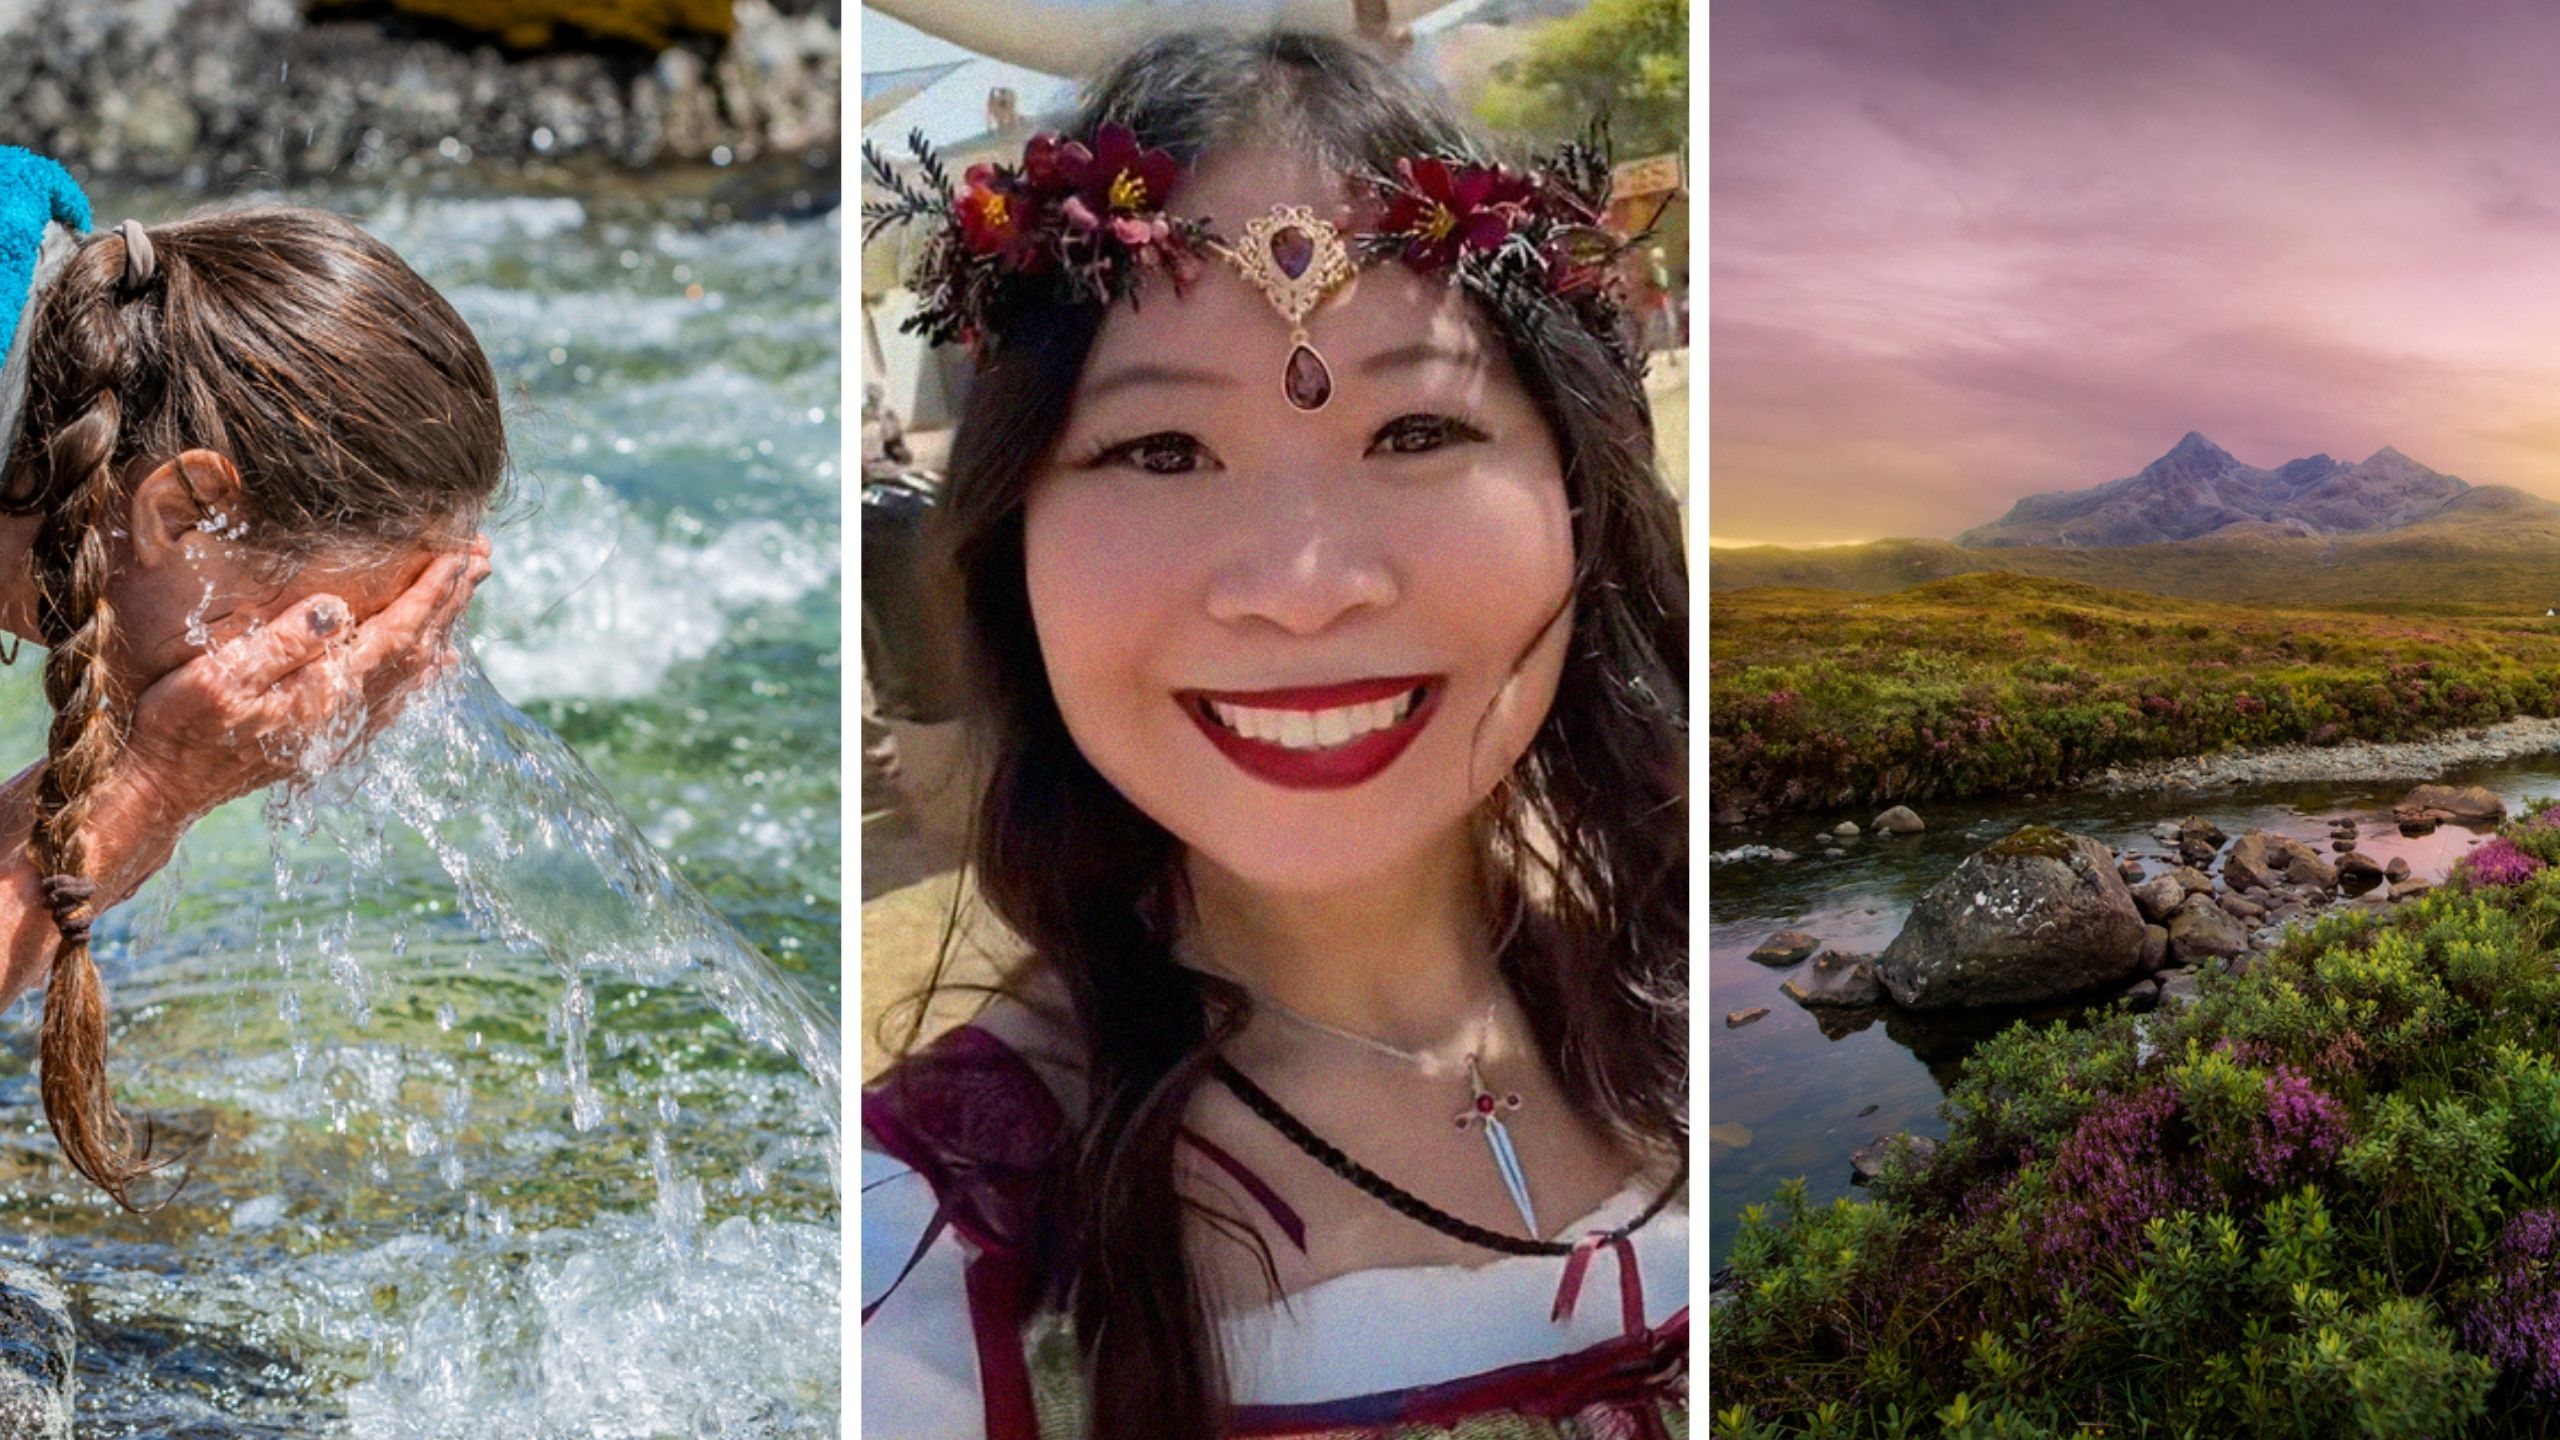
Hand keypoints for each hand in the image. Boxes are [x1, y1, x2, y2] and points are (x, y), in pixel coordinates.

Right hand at [115, 536, 492, 830]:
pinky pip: (399, 695)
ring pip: (416, 668)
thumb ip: (281, 644)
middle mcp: (352, 709)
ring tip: (468, 588)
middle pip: (422, 644)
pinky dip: (425, 668)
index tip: (462, 551)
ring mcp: (347, 725)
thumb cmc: (183, 727)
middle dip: (454, 597)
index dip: (434, 589)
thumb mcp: (220, 678)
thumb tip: (336, 609)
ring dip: (446, 625)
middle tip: (484, 554)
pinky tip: (437, 658)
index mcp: (330, 688)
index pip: (402, 629)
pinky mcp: (335, 735)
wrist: (167, 790)